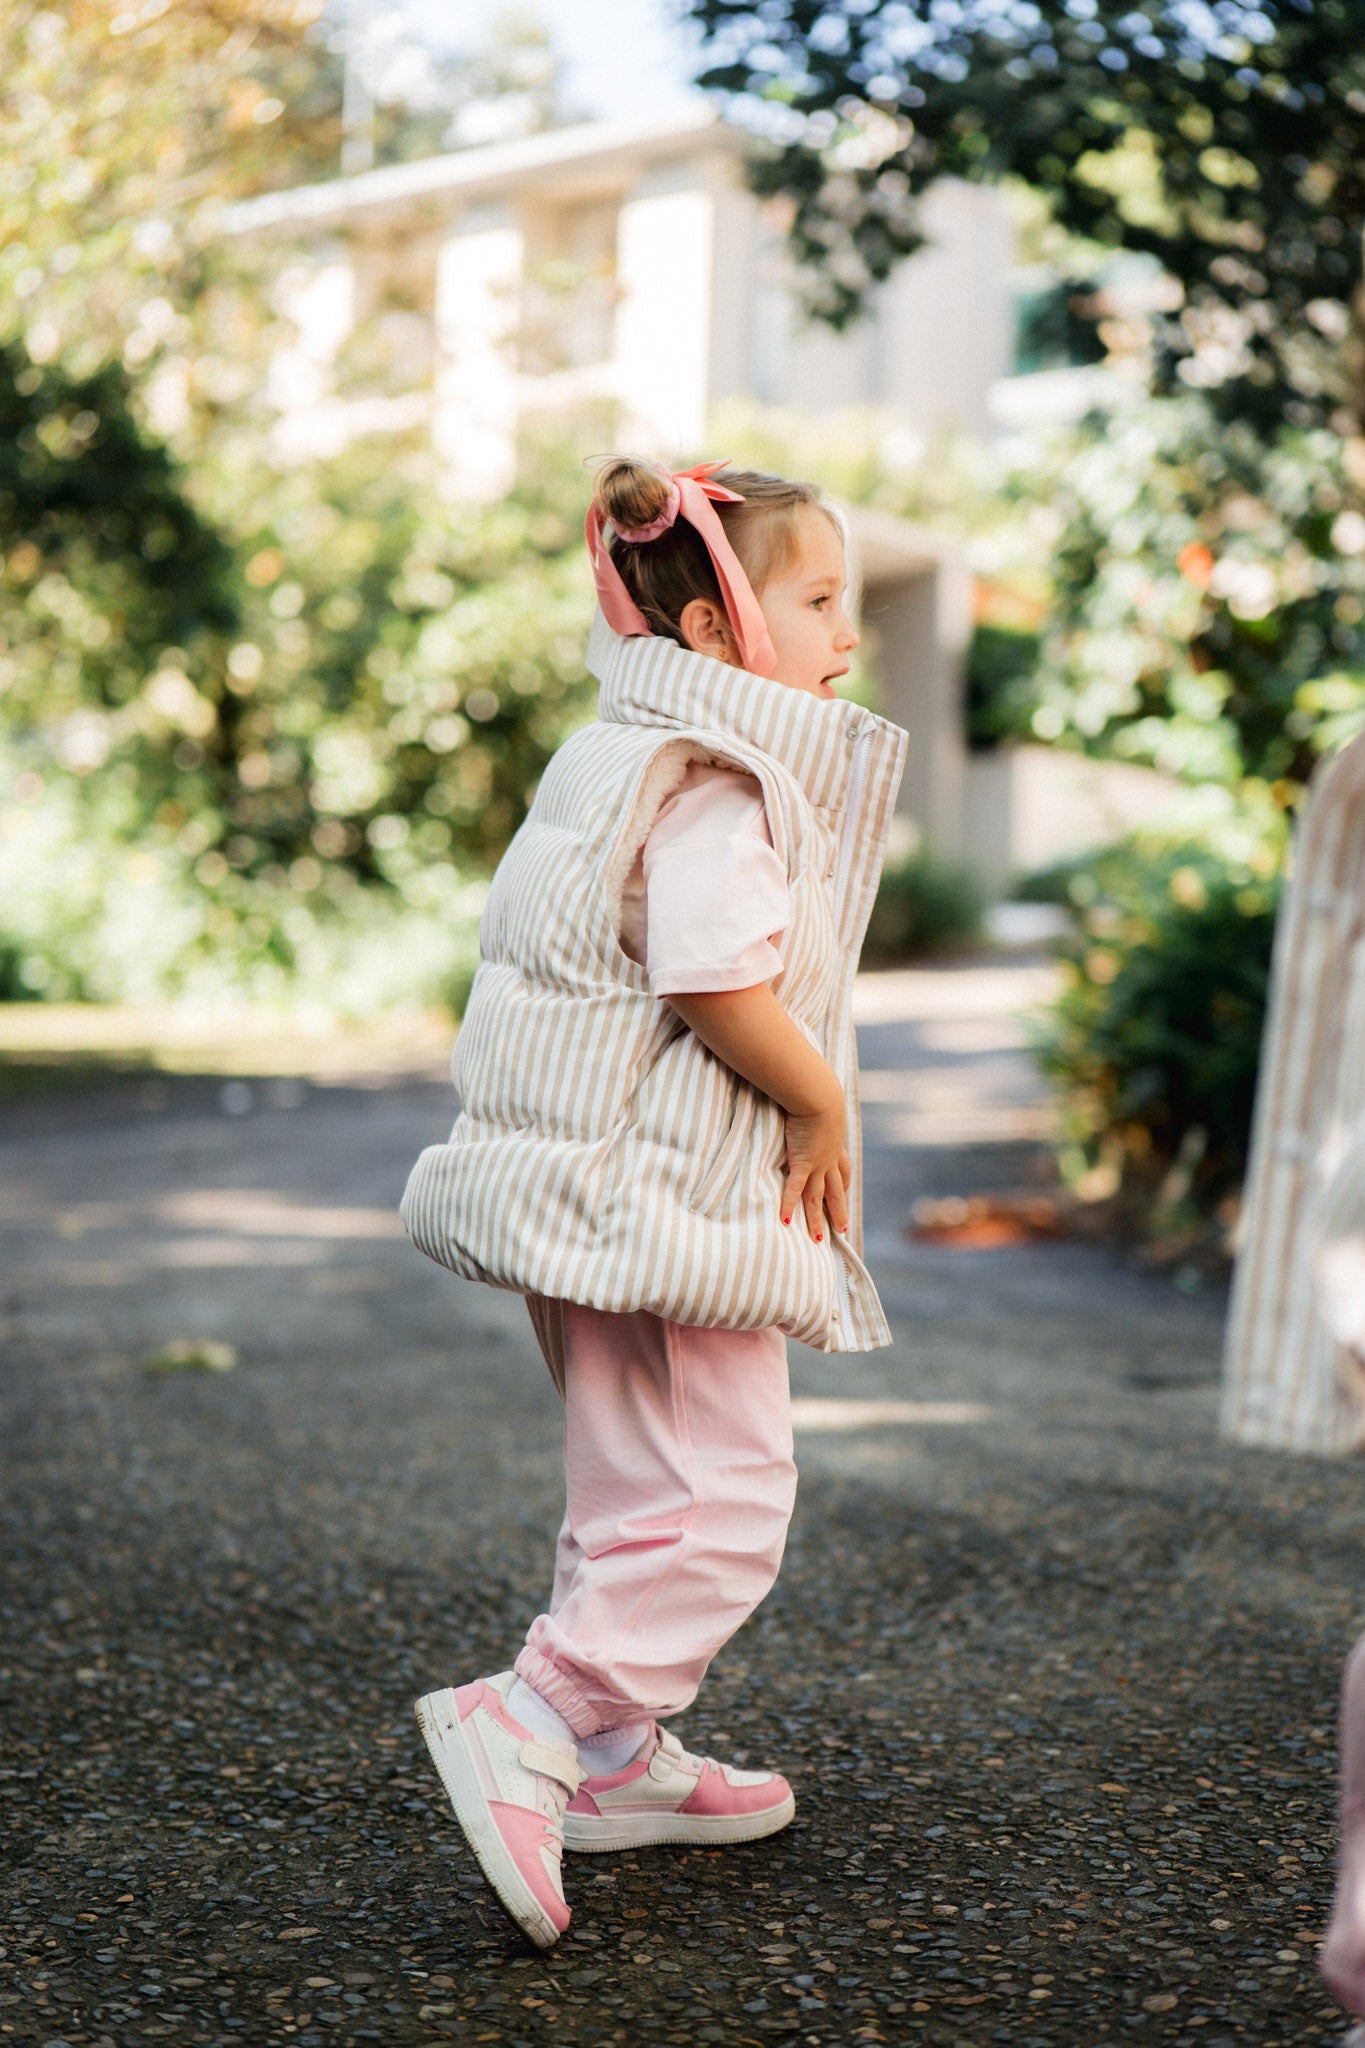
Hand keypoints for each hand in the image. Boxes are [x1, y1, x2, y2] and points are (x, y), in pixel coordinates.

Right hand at [781, 1092, 850, 1241]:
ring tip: (818, 1239)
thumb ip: (814, 1107)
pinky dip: (790, 1205)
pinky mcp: (803, 1162)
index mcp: (835, 1145)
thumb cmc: (817, 1092)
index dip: (843, 1184)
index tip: (844, 1193)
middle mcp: (829, 1159)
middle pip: (836, 1191)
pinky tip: (785, 1221)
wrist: (819, 1095)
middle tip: (843, 1229)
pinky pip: (796, 1190)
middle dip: (839, 1211)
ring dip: (817, 1219)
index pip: (843, 1171)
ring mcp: (817, 1164)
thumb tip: (807, 1098)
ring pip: (818, 1198)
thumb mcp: (820, 1103)